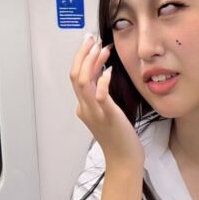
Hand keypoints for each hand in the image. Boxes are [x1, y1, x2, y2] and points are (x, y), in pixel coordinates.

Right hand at [70, 35, 143, 168]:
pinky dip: (102, 80)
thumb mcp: (106, 114)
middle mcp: (85, 109)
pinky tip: (110, 71)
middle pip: (75, 75)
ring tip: (102, 49)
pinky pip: (99, 95)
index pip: (75, 77)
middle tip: (92, 39)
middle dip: (82, 54)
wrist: (124, 160)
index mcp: (83, 107)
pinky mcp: (107, 116)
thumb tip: (101, 78)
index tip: (92, 45)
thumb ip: (100, 98)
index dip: (82, 58)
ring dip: (91, 62)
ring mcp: (94, 113)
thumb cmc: (119, 138)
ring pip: (83, 82)